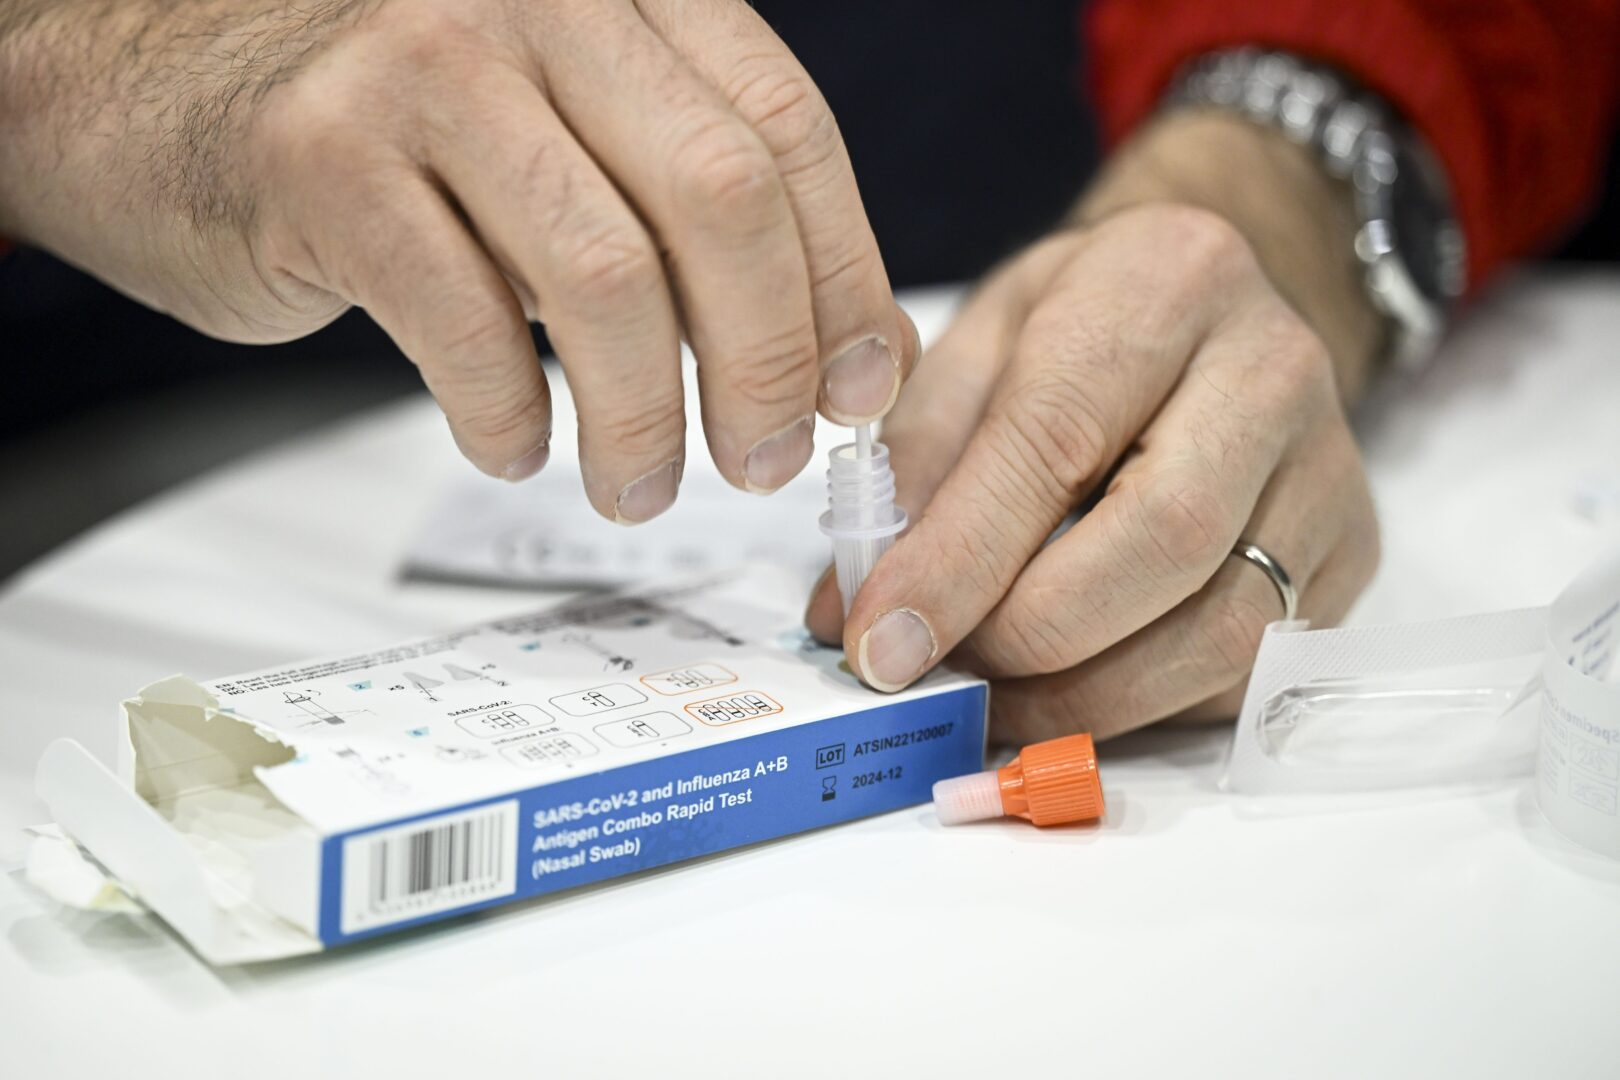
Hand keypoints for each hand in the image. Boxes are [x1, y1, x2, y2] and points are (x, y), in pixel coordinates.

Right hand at [0, 0, 915, 517]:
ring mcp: (427, 66)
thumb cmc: (385, 130)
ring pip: (606, 275)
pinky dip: (508, 415)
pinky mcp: (327, 158)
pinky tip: (510, 440)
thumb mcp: (565, 133)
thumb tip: (844, 348)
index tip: (861, 388)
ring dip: (642, 417)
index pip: (787, 130)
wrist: (152, 93)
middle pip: (722, 199)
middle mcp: (538, 2)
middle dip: (767, 361)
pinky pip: (468, 324)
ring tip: (639, 482)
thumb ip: (692, 212)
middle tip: (765, 459)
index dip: (844, 277)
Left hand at [805, 117, 1382, 741]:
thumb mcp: (980, 343)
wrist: (1218, 312)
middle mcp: (1274, 368)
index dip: (960, 557)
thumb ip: (913, 462)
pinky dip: (1145, 705)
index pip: (1055, 438)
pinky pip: (1249, 667)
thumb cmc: (1083, 325)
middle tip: (938, 673)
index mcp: (1167, 279)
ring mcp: (1330, 468)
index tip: (881, 640)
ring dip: (1085, 695)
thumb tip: (853, 607)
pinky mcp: (1351, 553)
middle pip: (1159, 540)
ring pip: (1220, 629)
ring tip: (992, 697)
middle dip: (1028, 636)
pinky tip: (1071, 691)